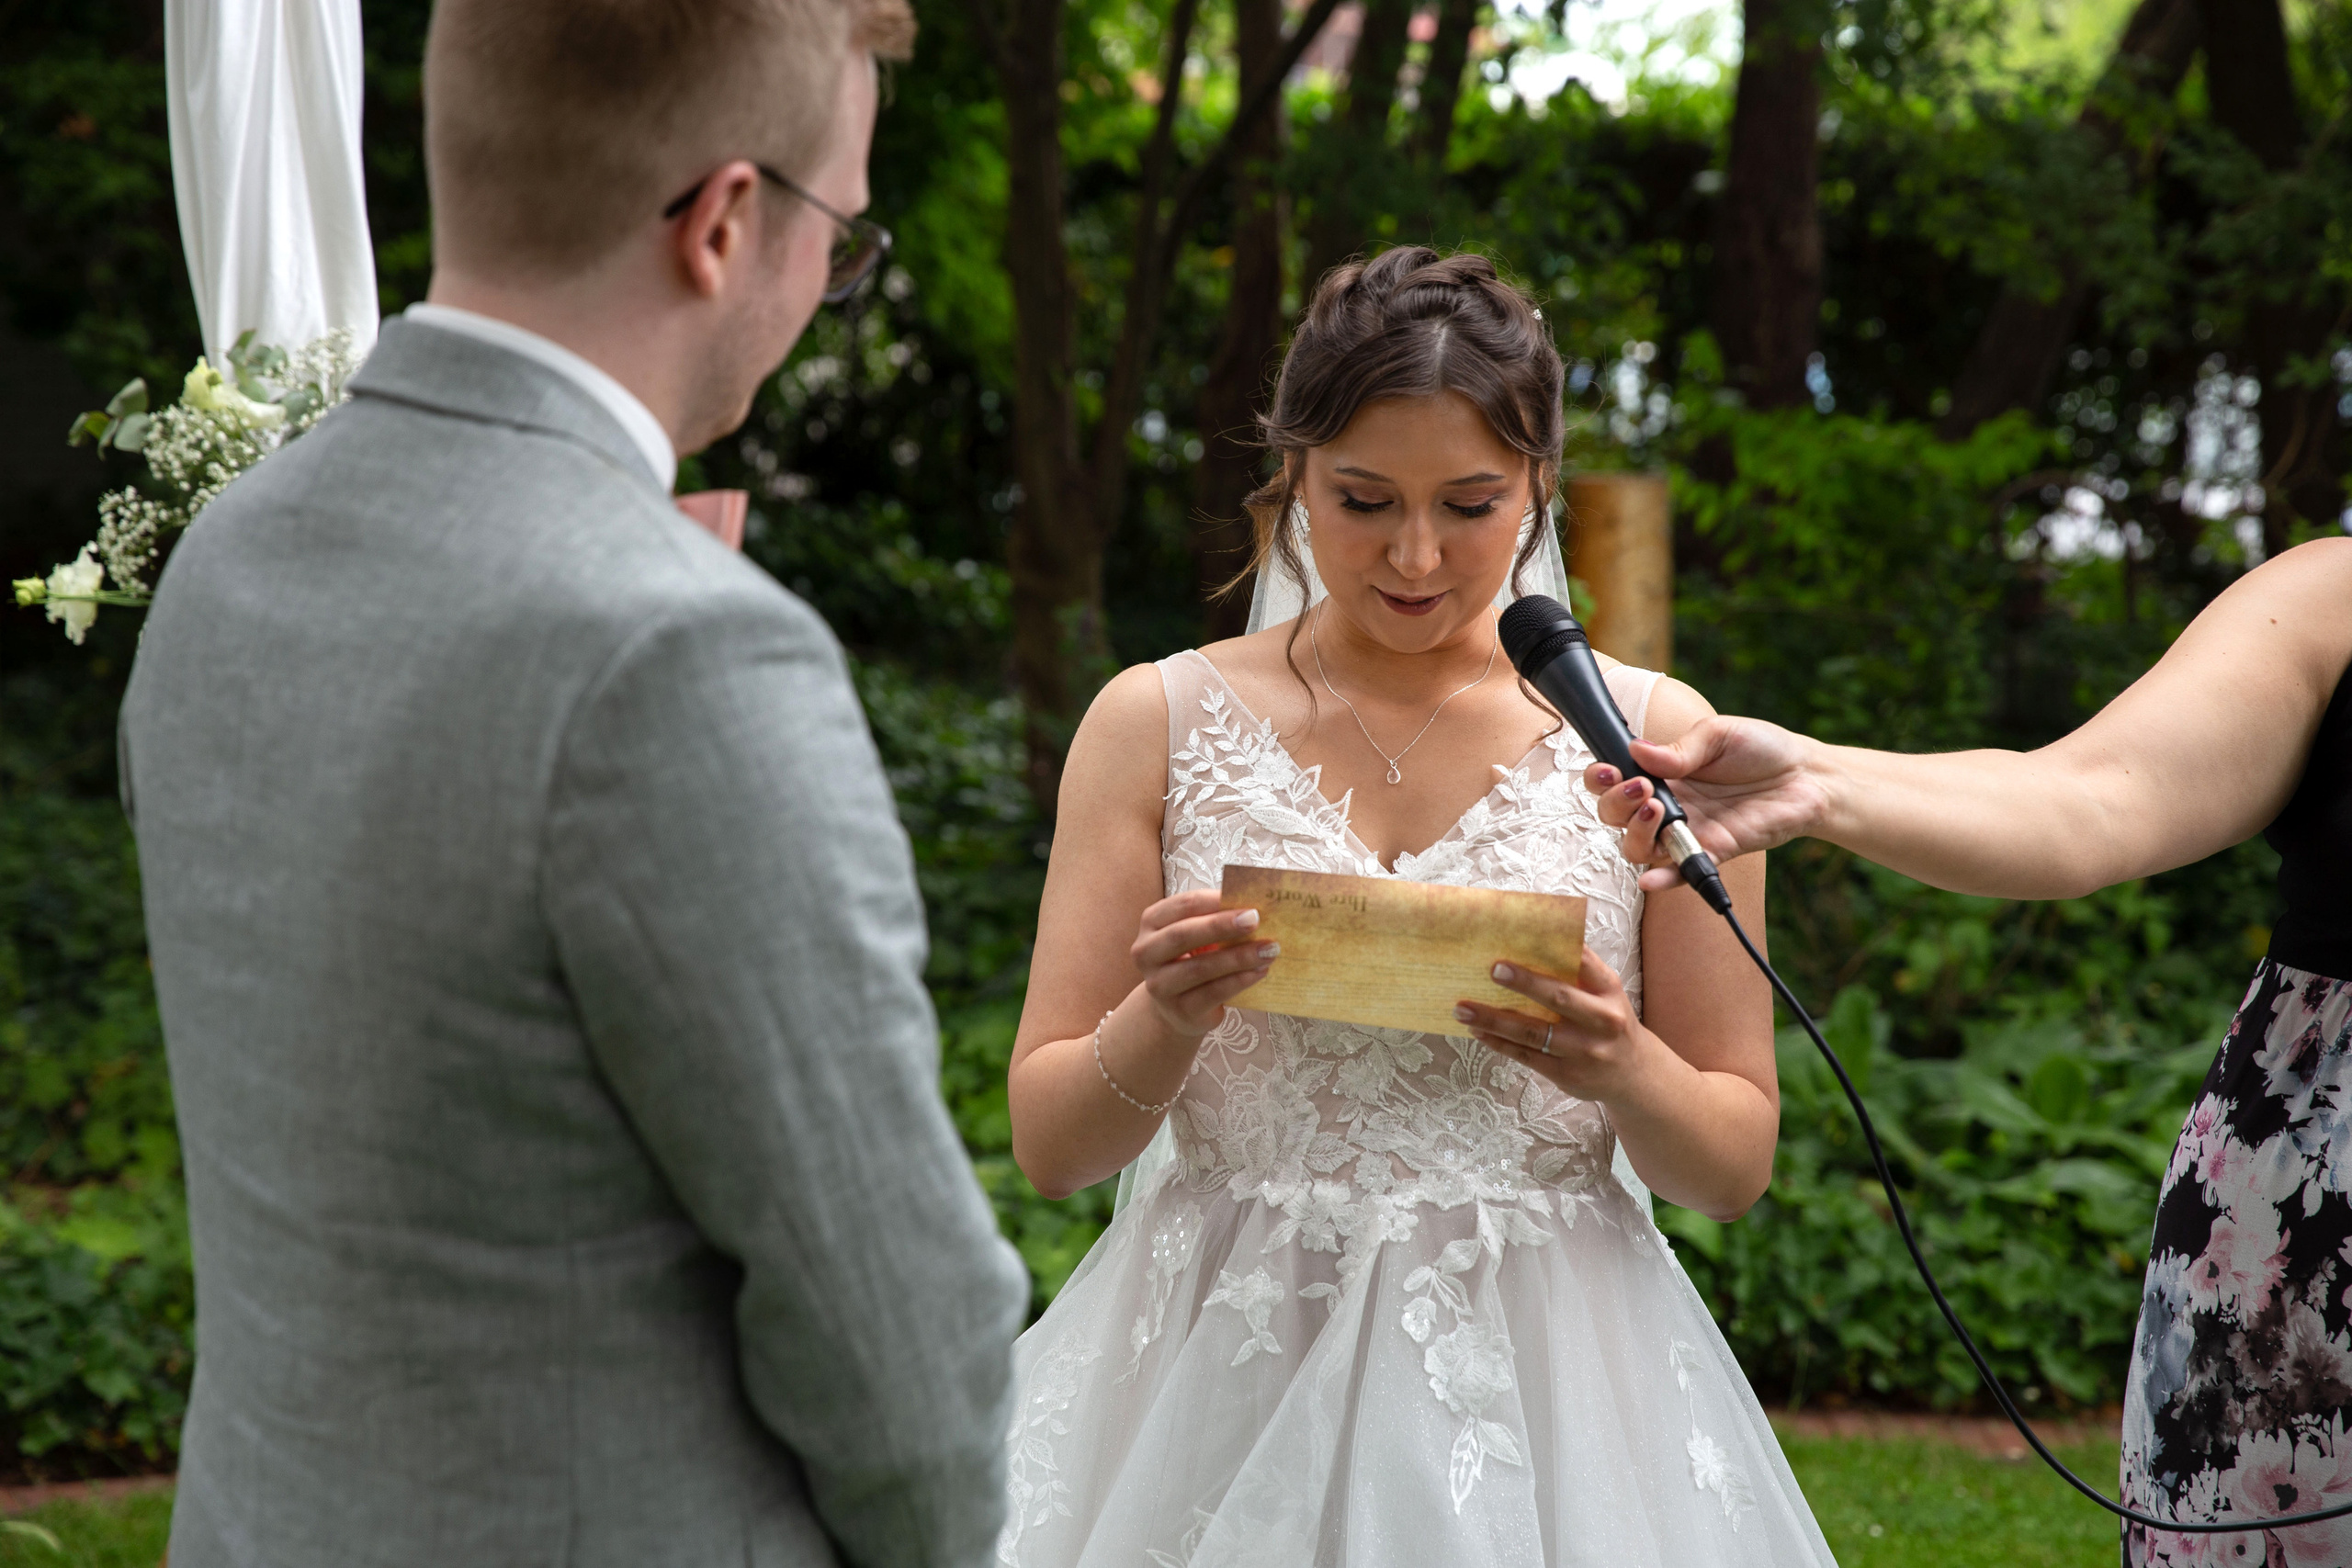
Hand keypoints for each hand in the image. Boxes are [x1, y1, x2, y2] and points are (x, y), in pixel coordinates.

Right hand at [1130, 888, 1277, 1042]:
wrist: (1176, 1008)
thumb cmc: (1192, 959)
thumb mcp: (1197, 935)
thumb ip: (1216, 919)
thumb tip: (1253, 907)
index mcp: (1152, 923)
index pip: (1182, 905)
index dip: (1213, 900)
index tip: (1244, 898)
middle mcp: (1146, 952)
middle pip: (1183, 934)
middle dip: (1222, 925)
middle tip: (1255, 919)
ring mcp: (1160, 984)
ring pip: (1200, 967)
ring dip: (1239, 956)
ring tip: (1269, 949)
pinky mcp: (1180, 1010)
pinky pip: (1213, 992)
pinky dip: (1240, 980)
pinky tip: (1260, 971)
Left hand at [1453, 949, 1653, 1102]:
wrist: (1636, 1075)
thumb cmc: (1609, 1023)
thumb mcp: (1605, 995)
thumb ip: (1578, 974)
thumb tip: (1529, 945)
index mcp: (1609, 991)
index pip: (1584, 964)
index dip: (1555, 950)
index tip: (1525, 940)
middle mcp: (1602, 1020)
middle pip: (1558, 998)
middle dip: (1524, 982)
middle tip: (1491, 970)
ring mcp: (1584, 1050)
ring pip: (1533, 1032)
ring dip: (1494, 1020)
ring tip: (1463, 1009)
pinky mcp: (1567, 1074)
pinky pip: (1526, 1056)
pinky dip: (1499, 1043)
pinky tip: (1478, 1032)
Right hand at [1583, 715, 1830, 892]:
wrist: (1808, 775)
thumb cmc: (1761, 748)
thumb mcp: (1718, 734)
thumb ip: (1679, 748)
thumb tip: (1638, 752)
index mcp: (1662, 772)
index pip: (1614, 781)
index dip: (1601, 780)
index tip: (1610, 770)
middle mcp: (1668, 805)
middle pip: (1616, 818)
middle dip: (1617, 805)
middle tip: (1642, 788)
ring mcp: (1688, 831)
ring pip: (1638, 848)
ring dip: (1636, 833)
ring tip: (1657, 812)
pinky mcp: (1713, 852)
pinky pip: (1680, 873)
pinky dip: (1662, 880)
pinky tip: (1651, 880)